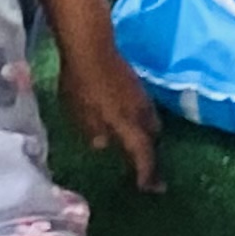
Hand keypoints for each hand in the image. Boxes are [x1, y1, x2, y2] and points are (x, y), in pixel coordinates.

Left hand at [58, 34, 161, 187]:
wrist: (91, 47)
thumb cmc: (82, 84)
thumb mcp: (80, 114)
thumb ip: (94, 132)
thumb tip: (103, 144)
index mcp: (127, 124)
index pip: (143, 154)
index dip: (146, 173)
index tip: (148, 188)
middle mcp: (140, 113)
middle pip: (154, 139)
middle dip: (151, 156)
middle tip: (146, 171)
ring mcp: (141, 96)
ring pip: (152, 122)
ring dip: (148, 137)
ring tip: (138, 146)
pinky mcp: (137, 85)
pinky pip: (145, 110)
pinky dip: (141, 121)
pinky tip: (128, 120)